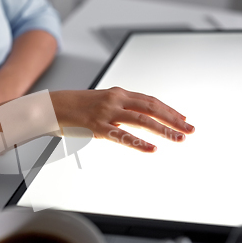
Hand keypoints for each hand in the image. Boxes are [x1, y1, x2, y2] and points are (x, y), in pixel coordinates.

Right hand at [50, 87, 193, 151]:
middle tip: (190, 129)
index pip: (150, 100)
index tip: (183, 118)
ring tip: (179, 138)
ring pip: (142, 120)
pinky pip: (122, 135)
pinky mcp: (98, 126)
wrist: (52, 106)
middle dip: (173, 119)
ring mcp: (107, 112)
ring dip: (164, 130)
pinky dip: (139, 143)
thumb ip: (120, 109)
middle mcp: (116, 100)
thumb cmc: (76, 107)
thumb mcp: (102, 102)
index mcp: (118, 93)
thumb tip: (136, 120)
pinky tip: (152, 149)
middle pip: (152, 108)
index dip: (169, 110)